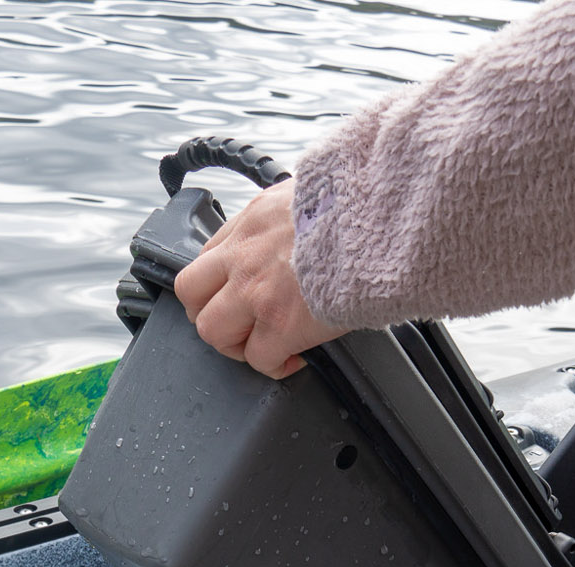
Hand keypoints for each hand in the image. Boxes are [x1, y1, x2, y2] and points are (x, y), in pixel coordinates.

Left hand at [172, 181, 345, 378]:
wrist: (382, 223)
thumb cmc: (360, 207)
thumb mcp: (312, 193)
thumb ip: (293, 215)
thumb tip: (304, 226)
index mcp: (253, 221)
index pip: (208, 257)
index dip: (219, 283)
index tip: (237, 294)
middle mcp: (244, 256)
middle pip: (192, 295)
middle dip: (212, 314)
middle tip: (238, 326)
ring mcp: (256, 293)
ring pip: (212, 331)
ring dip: (235, 344)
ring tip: (263, 345)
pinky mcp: (281, 325)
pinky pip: (259, 359)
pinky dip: (273, 365)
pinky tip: (292, 360)